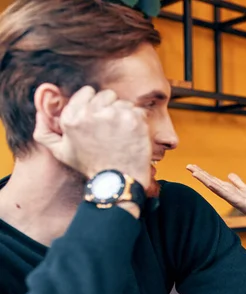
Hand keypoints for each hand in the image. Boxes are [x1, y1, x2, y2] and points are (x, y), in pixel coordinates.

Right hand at [33, 85, 151, 187]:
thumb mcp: (61, 152)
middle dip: (110, 108)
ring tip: (122, 134)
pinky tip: (132, 136)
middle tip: (111, 128)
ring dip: (124, 115)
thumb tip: (39, 113)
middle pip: (107, 95)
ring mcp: (113, 114)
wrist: (117, 180)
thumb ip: (45, 133)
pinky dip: (138, 121)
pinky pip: (138, 111)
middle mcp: (90, 113)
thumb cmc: (91, 166)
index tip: (100, 118)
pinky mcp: (132, 119)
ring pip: (123, 103)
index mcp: (72, 118)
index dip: (96, 104)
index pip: (87, 92)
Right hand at [187, 165, 245, 221]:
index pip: (213, 179)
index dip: (203, 173)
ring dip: (204, 179)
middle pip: (210, 181)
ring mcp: (230, 196)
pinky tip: (210, 183)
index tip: (193, 166)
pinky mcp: (236, 200)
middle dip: (199, 174)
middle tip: (188, 166)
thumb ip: (237, 182)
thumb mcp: (245, 189)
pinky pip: (225, 193)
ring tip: (194, 172)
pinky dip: (217, 188)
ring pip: (214, 186)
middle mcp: (226, 193)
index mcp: (228, 189)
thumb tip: (229, 175)